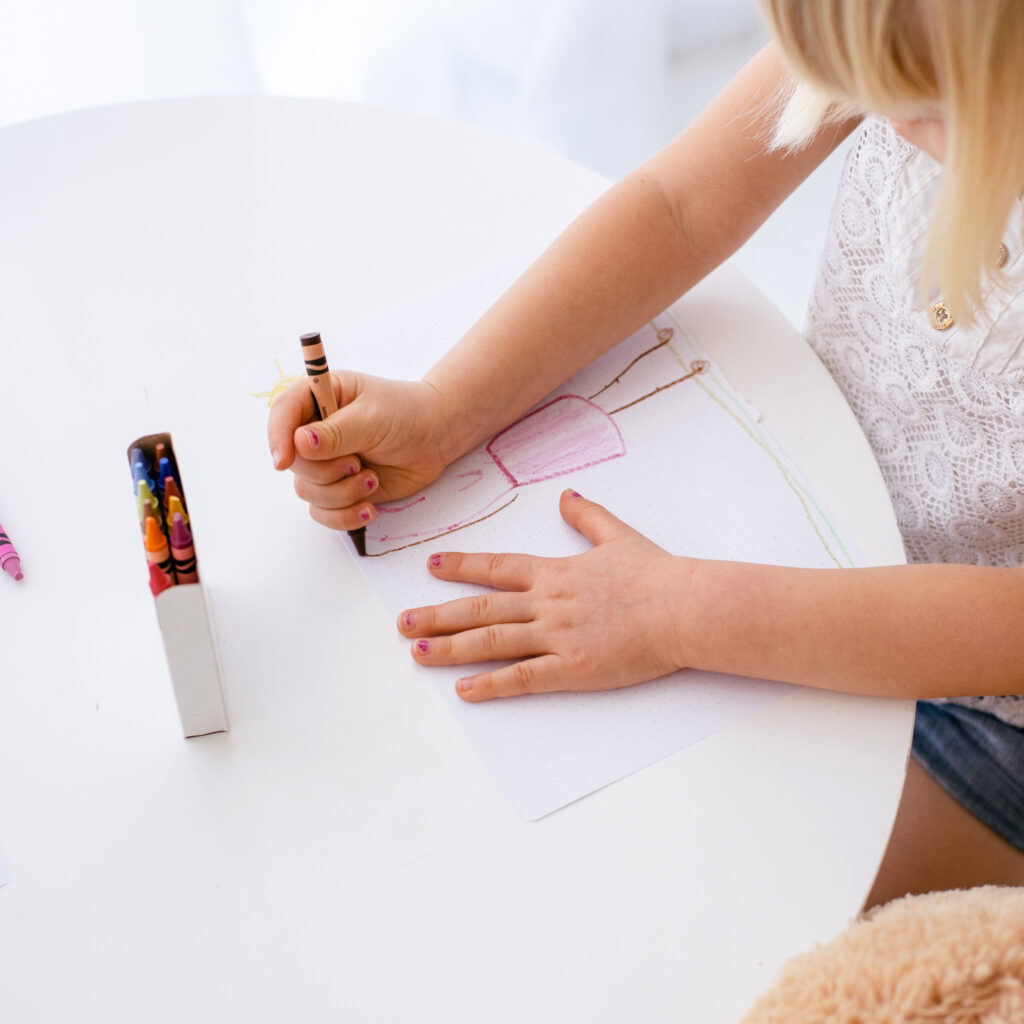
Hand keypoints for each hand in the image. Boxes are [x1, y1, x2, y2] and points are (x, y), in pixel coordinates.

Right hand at [267, 372, 454, 530]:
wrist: (435, 439)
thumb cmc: (407, 415)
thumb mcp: (373, 417)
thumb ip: (336, 432)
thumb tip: (300, 443)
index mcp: (319, 397)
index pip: (282, 413)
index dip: (277, 437)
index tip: (285, 460)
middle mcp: (316, 431)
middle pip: (293, 462)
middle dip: (326, 472)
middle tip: (357, 464)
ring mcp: (327, 462)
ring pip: (307, 491)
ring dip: (341, 494)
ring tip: (372, 480)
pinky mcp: (339, 488)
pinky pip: (322, 512)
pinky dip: (344, 515)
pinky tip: (368, 508)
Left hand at [397, 490, 693, 700]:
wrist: (683, 607)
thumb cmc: (656, 574)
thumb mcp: (618, 536)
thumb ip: (587, 517)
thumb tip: (565, 496)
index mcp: (555, 573)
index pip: (497, 567)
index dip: (461, 567)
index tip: (431, 566)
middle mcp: (546, 603)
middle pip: (480, 608)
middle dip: (437, 614)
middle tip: (402, 621)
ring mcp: (556, 636)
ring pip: (491, 642)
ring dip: (451, 647)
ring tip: (417, 652)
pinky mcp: (573, 669)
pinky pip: (524, 678)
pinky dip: (491, 684)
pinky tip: (464, 690)